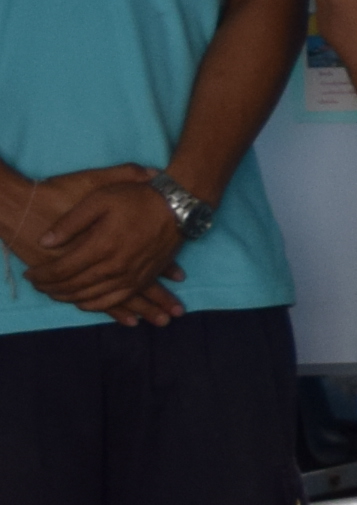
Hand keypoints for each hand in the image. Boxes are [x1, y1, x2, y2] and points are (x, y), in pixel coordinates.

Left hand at [19, 168, 184, 312]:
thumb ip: (70, 222)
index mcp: (102, 246)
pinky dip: (98, 305)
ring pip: (94, 297)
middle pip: (75, 286)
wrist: (178, 206)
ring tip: (56, 295)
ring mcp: (131, 276)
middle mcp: (116, 266)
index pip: (63, 269)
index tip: (30, 274)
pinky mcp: (143, 279)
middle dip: (52, 288)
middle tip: (38, 286)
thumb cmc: (137, 198)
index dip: (43, 275)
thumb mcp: (99, 198)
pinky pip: (116, 300)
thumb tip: (45, 242)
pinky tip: (85, 303)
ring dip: (71, 298)